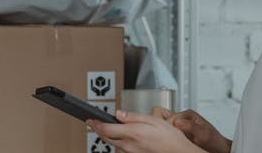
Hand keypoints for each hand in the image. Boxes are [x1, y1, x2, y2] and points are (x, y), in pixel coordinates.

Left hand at [87, 110, 207, 152]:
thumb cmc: (170, 138)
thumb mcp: (153, 120)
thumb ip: (133, 116)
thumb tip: (118, 113)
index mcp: (133, 133)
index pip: (106, 129)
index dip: (95, 124)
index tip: (90, 119)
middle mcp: (130, 145)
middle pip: (107, 138)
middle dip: (97, 130)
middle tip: (92, 123)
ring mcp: (132, 152)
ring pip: (113, 143)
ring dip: (106, 135)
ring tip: (103, 128)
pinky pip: (121, 147)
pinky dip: (116, 140)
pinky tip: (118, 136)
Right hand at [159, 108, 231, 152]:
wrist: (218, 150)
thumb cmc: (214, 141)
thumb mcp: (204, 134)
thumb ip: (191, 126)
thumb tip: (177, 121)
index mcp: (188, 115)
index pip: (169, 116)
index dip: (169, 126)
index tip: (171, 134)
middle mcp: (181, 118)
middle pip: (161, 114)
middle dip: (162, 124)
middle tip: (168, 135)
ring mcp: (178, 126)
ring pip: (162, 122)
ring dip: (163, 130)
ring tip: (169, 139)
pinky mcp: (176, 134)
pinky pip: (165, 131)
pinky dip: (165, 136)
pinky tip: (171, 142)